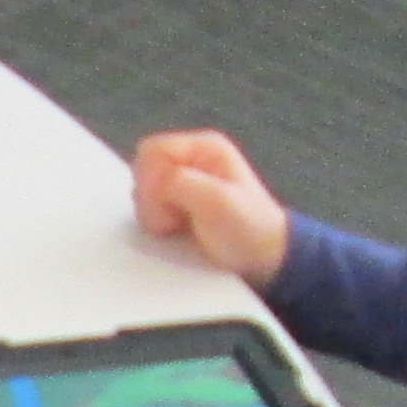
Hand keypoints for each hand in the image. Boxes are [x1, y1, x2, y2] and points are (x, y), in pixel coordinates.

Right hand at [128, 128, 292, 284]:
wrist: (264, 258)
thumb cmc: (248, 228)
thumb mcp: (217, 200)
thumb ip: (179, 182)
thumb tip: (150, 182)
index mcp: (203, 147)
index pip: (152, 149)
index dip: (150, 178)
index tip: (166, 204)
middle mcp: (190, 159)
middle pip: (143, 169)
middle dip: (150, 197)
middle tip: (173, 218)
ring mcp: (183, 181)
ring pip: (142, 189)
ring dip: (152, 212)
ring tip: (177, 226)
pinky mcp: (177, 203)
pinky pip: (148, 207)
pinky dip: (155, 221)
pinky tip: (174, 231)